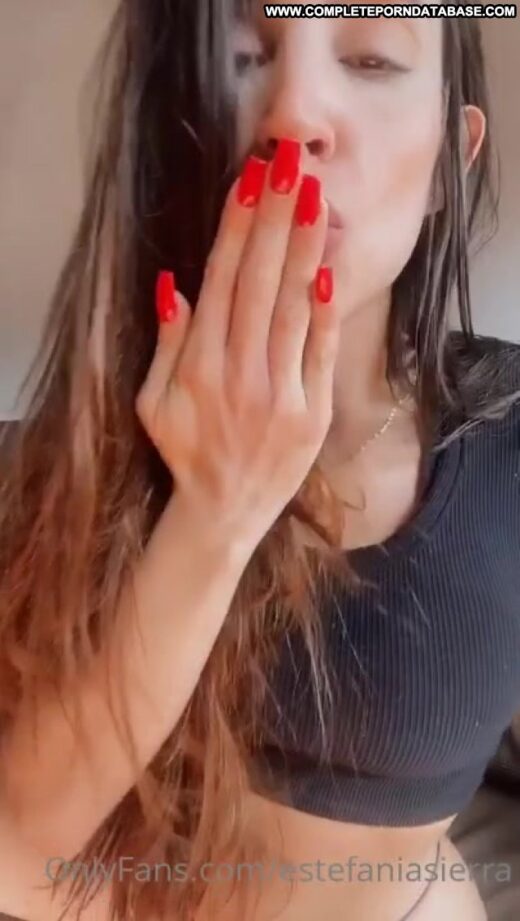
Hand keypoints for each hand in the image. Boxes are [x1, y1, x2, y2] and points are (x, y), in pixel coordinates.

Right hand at [136, 139, 339, 546]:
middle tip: (291, 164)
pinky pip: (319, 354)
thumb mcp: (153, 403)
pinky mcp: (311, 415)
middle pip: (260, 283)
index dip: (237, 228)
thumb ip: (167, 344)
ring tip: (315, 197)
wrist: (223, 513)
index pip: (222, 282)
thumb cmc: (185, 452)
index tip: (250, 180)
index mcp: (198, 367)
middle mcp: (239, 374)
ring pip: (293, 309)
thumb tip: (174, 285)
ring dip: (304, 250)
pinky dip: (324, 313)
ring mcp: (280, 395)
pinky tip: (328, 268)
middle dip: (275, 218)